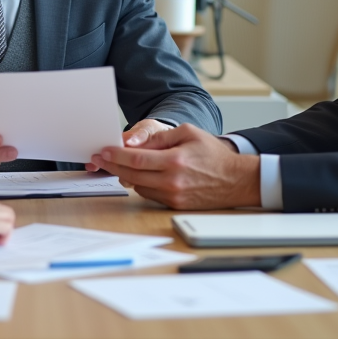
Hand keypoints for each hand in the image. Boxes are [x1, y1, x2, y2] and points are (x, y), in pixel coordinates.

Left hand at [89, 123, 261, 209]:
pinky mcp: (175, 205)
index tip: (103, 151)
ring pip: (138, 186)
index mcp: (175, 160)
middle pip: (132, 175)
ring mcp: (173, 196)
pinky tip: (143, 175)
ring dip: (128, 176)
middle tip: (101, 159)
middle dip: (113, 166)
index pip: (136, 159)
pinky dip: (143, 184)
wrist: (236, 180)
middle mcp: (172, 181)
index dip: (116, 155)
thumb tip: (135, 143)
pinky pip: (150, 195)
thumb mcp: (189, 133)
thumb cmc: (213, 154)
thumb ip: (160, 137)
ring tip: (121, 165)